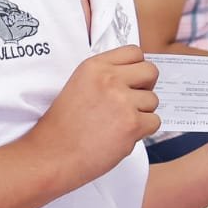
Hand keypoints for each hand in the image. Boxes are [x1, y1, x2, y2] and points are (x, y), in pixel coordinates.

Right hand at [24, 45, 159, 186]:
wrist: (53, 155)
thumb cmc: (63, 127)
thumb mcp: (78, 86)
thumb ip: (105, 77)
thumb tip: (134, 79)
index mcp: (94, 66)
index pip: (134, 52)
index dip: (137, 68)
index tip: (132, 80)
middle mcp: (110, 79)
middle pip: (150, 72)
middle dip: (147, 87)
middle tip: (134, 101)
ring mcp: (122, 101)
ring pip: (153, 100)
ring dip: (142, 113)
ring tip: (118, 123)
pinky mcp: (132, 124)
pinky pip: (154, 122)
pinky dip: (143, 131)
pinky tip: (122, 135)